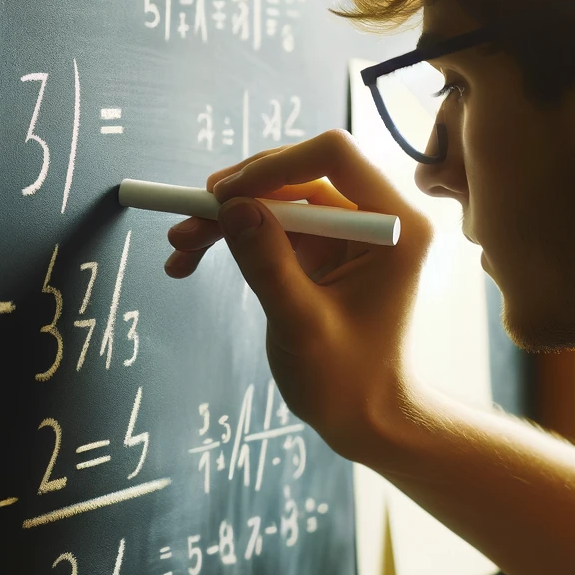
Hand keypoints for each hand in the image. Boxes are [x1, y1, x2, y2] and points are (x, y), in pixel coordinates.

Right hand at [165, 129, 434, 459]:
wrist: (365, 418)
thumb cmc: (347, 381)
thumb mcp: (301, 324)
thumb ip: (267, 263)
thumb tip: (231, 205)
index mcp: (394, 226)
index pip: (334, 157)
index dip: (273, 165)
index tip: (223, 195)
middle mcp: (375, 217)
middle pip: (297, 174)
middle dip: (237, 196)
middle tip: (186, 223)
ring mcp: (347, 231)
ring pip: (275, 200)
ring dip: (224, 219)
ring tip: (179, 247)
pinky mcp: (323, 248)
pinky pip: (271, 226)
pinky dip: (232, 238)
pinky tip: (191, 260)